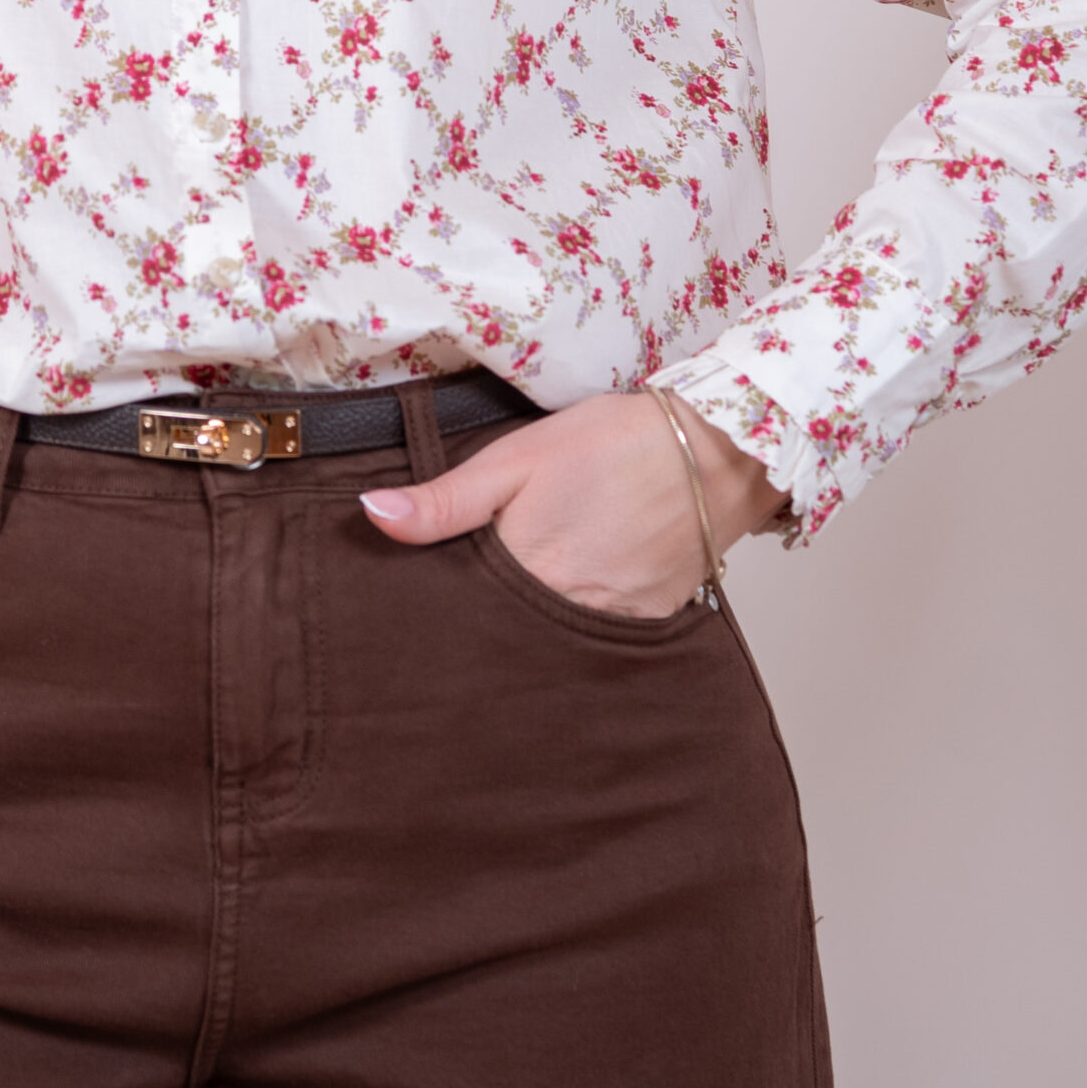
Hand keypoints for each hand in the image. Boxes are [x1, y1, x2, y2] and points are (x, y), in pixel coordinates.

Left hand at [359, 389, 786, 617]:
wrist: (714, 449)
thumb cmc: (612, 444)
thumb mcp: (515, 459)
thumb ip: (444, 499)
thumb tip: (372, 515)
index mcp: (524, 575)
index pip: (459, 618)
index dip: (435, 617)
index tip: (410, 617)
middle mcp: (565, 615)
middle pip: (502, 639)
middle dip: (479, 632)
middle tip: (459, 617)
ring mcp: (610, 627)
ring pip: (548, 643)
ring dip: (528, 630)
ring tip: (514, 607)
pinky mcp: (645, 627)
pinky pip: (595, 638)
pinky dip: (576, 625)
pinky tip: (567, 599)